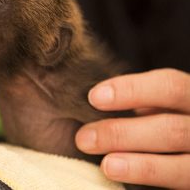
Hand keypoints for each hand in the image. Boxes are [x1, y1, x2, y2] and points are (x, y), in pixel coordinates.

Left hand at [75, 68, 189, 188]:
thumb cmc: (169, 120)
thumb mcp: (163, 104)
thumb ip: (140, 101)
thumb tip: (92, 102)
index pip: (169, 86)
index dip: (131, 90)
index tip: (94, 97)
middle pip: (170, 128)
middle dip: (122, 133)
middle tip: (84, 139)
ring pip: (180, 165)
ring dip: (138, 165)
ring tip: (107, 165)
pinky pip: (180, 184)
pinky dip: (149, 180)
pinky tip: (122, 179)